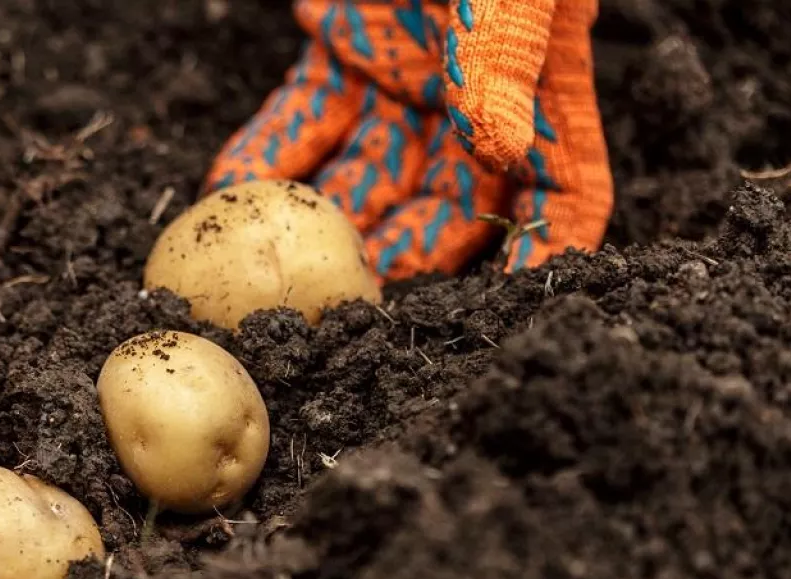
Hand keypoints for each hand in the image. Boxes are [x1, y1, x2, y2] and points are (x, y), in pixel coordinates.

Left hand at [205, 0, 612, 279]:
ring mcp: (401, 81)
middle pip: (450, 207)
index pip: (562, 194)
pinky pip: (302, 123)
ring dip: (328, 228)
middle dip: (407, 263)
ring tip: (283, 277)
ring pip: (368, 178)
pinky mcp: (338, 55)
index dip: (542, 254)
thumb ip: (504, 58)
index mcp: (537, 87)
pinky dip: (266, 160)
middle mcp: (472, 100)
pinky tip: (228, 196)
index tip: (508, 310)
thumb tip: (504, 146)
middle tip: (358, 311)